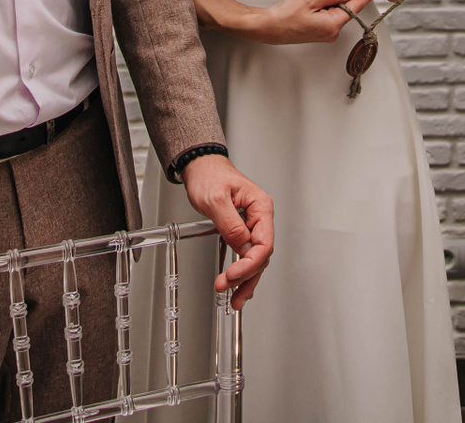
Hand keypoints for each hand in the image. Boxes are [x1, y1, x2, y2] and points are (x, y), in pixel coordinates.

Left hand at [180, 155, 273, 308]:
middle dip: (245, 275)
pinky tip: (238, 287)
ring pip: (254, 260)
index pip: (264, 243)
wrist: (200, 167)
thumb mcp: (216, 200)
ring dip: (245, 280)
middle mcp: (259, 217)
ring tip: (235, 299)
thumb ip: (231, 225)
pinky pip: (245, 255)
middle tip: (227, 288)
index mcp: (260, 207)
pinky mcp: (241, 231)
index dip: (250, 263)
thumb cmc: (209, 175)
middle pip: (260, 255)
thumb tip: (242, 247)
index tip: (233, 274)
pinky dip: (242, 272)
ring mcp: (251, 225)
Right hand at [244, 0, 371, 43]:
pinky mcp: (320, 32)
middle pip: (347, 9)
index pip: (356, 7)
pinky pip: (330, 16)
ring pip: (338, 12)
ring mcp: (326, 33)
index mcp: (332, 25)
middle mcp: (332, 32)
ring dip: (334, 0)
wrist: (267, 28)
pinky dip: (327, 6)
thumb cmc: (284, 16)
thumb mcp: (310, 0)